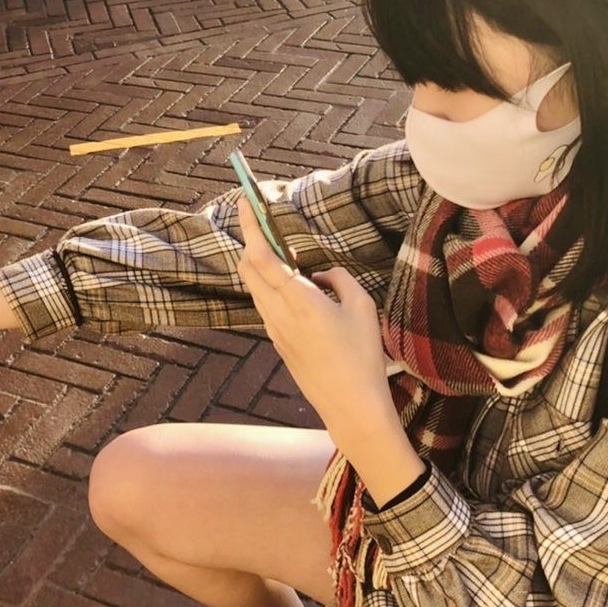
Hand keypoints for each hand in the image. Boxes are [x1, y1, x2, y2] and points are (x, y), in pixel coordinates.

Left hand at [235, 202, 390, 428]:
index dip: (251, 226)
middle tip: (267, 225)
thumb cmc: (362, 356)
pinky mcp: (278, 342)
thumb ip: (339, 279)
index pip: (261, 255)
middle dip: (252, 242)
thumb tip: (320, 274)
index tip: (245, 201)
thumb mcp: (362, 307)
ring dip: (262, 266)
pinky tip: (294, 288)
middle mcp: (277, 313)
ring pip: (255, 288)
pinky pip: (266, 305)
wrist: (350, 405)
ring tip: (287, 256)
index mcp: (297, 300)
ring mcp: (274, 330)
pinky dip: (271, 287)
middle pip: (248, 268)